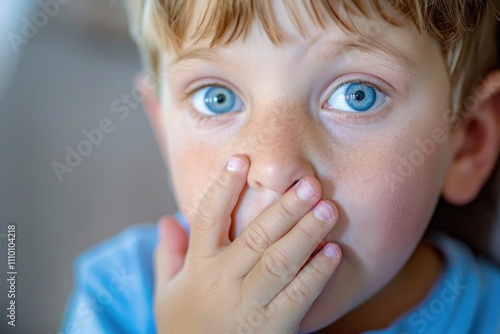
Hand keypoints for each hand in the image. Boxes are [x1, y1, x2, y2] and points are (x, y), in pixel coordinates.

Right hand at [154, 155, 341, 333]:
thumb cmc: (185, 328)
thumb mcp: (167, 292)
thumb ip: (169, 255)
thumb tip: (165, 220)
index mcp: (199, 267)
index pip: (207, 219)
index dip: (223, 187)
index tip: (241, 160)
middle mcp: (224, 281)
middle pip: (255, 237)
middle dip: (284, 208)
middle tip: (309, 183)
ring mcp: (250, 304)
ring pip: (280, 262)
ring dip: (306, 234)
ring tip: (328, 209)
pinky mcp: (275, 327)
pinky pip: (299, 296)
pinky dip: (317, 274)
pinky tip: (333, 252)